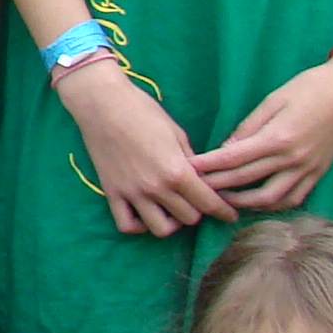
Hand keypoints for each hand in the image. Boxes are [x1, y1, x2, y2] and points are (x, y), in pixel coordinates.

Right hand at [55, 65, 232, 235]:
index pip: (208, 203)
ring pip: (161, 229)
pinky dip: (139, 225)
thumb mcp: (177, 133)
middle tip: (195, 199)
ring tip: (170, 209)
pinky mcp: (112, 193)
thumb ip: (191, 161)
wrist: (102, 103)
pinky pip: (127, 225)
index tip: (230, 215)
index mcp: (177, 171)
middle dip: (197, 210)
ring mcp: (132, 193)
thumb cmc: (143, 111)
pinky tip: (144, 213)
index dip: (224, 211)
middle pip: (189, 218)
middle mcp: (156, 188)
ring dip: (171, 222)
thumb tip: (200, 178)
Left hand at [191, 58, 332, 212]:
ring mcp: (308, 170)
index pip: (234, 158)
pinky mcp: (319, 174)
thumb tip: (227, 148)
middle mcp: (293, 159)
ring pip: (270, 198)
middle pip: (246, 180)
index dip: (209, 166)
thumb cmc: (310, 87)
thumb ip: (249, 127)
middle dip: (218, 186)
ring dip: (244, 202)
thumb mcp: (274, 100)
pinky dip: (273, 205)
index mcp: (278, 138)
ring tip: (224, 199)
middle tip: (196, 188)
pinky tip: (258, 202)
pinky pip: (294, 198)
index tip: (189, 169)